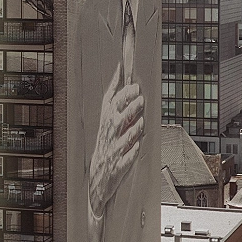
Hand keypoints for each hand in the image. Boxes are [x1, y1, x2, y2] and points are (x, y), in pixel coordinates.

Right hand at [89, 63, 143, 218]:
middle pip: (119, 118)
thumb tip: (120, 69)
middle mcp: (110, 133)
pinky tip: (136, 146)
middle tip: (140, 98)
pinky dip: (130, 152)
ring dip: (132, 129)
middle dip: (129, 108)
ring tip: (141, 121)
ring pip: (123, 137)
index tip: (134, 86)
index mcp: (107, 120)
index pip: (113, 105)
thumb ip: (114, 93)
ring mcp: (114, 149)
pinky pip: (125, 158)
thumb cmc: (107, 139)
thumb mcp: (108, 115)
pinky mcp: (120, 165)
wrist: (100, 173)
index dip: (123, 95)